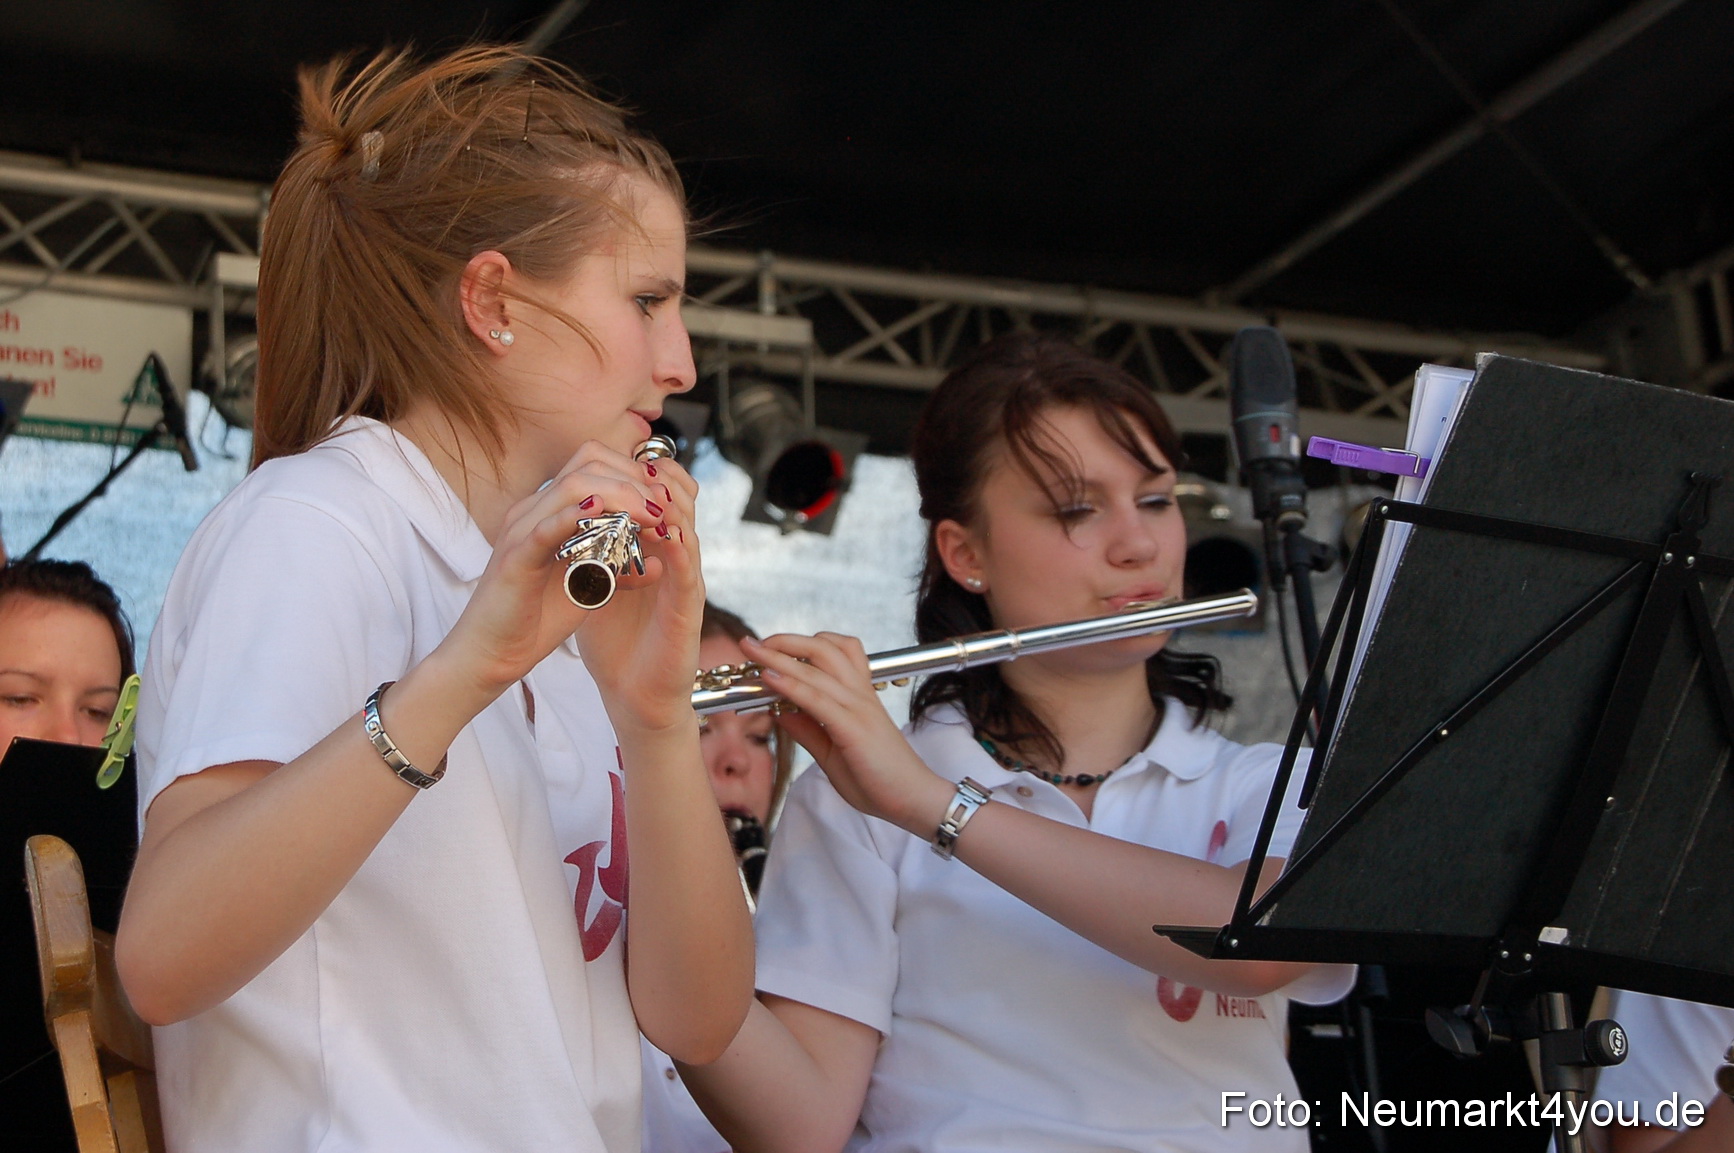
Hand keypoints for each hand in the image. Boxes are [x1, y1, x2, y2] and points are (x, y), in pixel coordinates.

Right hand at [435, 442, 699, 725]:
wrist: (491, 653)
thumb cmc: (536, 619)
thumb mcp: (588, 587)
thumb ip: (616, 567)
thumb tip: (658, 562)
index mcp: (549, 511)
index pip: (594, 464)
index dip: (634, 473)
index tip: (664, 500)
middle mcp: (533, 511)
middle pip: (588, 464)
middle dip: (635, 479)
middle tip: (663, 506)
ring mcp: (521, 530)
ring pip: (573, 486)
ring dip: (621, 495)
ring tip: (650, 516)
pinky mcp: (515, 558)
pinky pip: (546, 526)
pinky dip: (576, 516)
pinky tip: (603, 514)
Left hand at [573, 446, 704, 732]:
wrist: (634, 697)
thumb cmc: (618, 647)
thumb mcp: (596, 587)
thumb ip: (589, 554)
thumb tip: (561, 522)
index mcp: (655, 556)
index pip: (659, 501)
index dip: (645, 475)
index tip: (621, 456)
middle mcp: (676, 565)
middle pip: (682, 504)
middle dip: (662, 478)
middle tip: (640, 459)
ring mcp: (685, 586)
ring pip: (689, 530)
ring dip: (671, 505)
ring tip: (650, 484)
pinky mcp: (687, 612)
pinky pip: (689, 571)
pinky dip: (680, 548)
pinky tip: (666, 532)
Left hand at [739, 633, 951, 833]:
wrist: (913, 799)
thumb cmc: (878, 777)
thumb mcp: (831, 752)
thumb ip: (807, 729)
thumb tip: (778, 711)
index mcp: (858, 696)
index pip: (833, 652)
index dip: (798, 645)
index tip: (767, 648)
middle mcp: (859, 694)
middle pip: (823, 648)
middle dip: (785, 640)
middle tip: (753, 644)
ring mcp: (858, 708)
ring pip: (816, 668)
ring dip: (779, 656)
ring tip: (752, 651)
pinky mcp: (853, 727)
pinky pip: (817, 699)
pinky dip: (790, 684)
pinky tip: (769, 678)